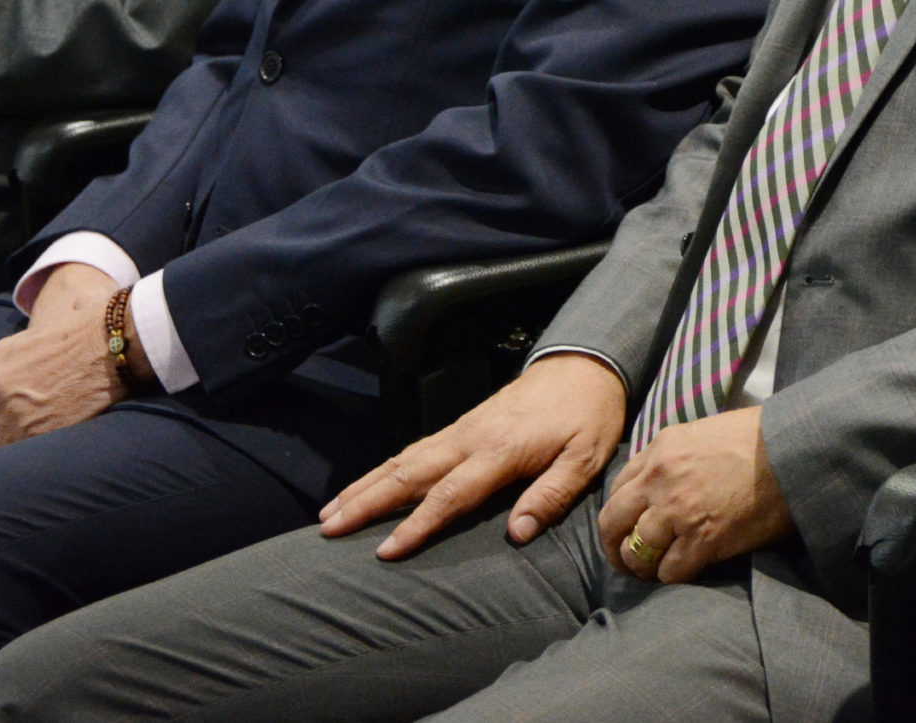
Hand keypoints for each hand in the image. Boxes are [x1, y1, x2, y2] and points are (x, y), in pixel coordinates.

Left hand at [0, 265, 124, 454]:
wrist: (111, 343)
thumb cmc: (77, 336)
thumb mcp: (26, 340)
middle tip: (10, 456)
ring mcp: (16, 415)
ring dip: (10, 462)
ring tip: (24, 468)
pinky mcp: (39, 433)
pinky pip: (20, 461)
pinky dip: (27, 465)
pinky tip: (38, 466)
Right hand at [321, 352, 625, 558]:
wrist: (583, 364)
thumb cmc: (587, 415)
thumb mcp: (584, 458)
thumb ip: (550, 496)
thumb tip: (516, 535)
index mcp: (500, 451)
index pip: (450, 494)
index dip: (416, 524)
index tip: (384, 551)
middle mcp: (471, 438)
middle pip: (409, 473)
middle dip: (366, 502)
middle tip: (327, 530)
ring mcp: (462, 429)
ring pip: (403, 459)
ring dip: (365, 485)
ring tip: (330, 512)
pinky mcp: (462, 425)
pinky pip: (414, 449)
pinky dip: (383, 469)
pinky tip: (367, 485)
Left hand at [598, 406, 792, 584]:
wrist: (794, 450)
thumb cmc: (759, 438)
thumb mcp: (703, 433)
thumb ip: (675, 457)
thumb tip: (662, 482)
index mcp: (660, 450)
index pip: (617, 489)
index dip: (619, 514)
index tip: (627, 528)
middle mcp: (660, 480)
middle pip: (613, 523)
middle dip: (614, 547)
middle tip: (627, 561)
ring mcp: (679, 511)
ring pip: (636, 553)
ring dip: (642, 567)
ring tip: (654, 572)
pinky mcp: (704, 539)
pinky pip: (670, 571)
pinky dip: (672, 577)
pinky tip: (684, 572)